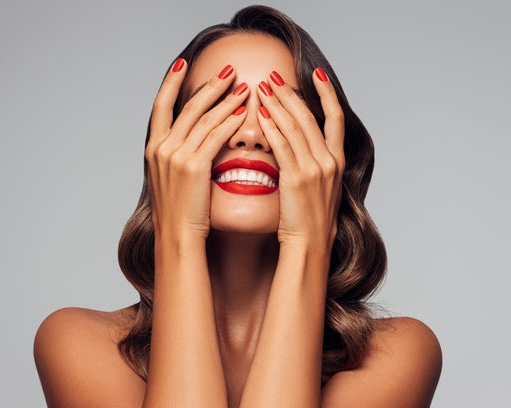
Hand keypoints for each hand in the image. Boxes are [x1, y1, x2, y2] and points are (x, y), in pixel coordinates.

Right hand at [145, 61, 248, 240]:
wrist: (176, 237)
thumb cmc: (178, 212)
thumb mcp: (169, 179)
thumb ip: (177, 156)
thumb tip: (192, 140)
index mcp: (153, 148)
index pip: (160, 105)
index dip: (171, 82)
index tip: (183, 64)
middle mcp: (161, 147)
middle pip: (188, 106)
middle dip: (210, 85)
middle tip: (229, 69)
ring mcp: (176, 156)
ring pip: (205, 118)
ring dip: (227, 100)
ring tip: (244, 87)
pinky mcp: (194, 167)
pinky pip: (215, 137)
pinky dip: (230, 122)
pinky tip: (243, 113)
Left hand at [257, 68, 344, 253]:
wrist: (310, 245)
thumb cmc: (313, 220)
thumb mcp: (323, 188)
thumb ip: (316, 164)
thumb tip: (302, 146)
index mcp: (337, 161)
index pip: (335, 117)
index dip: (326, 93)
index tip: (315, 73)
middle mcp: (329, 161)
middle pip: (309, 116)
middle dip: (290, 93)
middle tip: (274, 76)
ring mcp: (314, 169)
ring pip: (295, 127)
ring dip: (277, 104)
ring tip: (263, 88)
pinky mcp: (296, 179)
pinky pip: (283, 147)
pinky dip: (272, 129)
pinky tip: (262, 115)